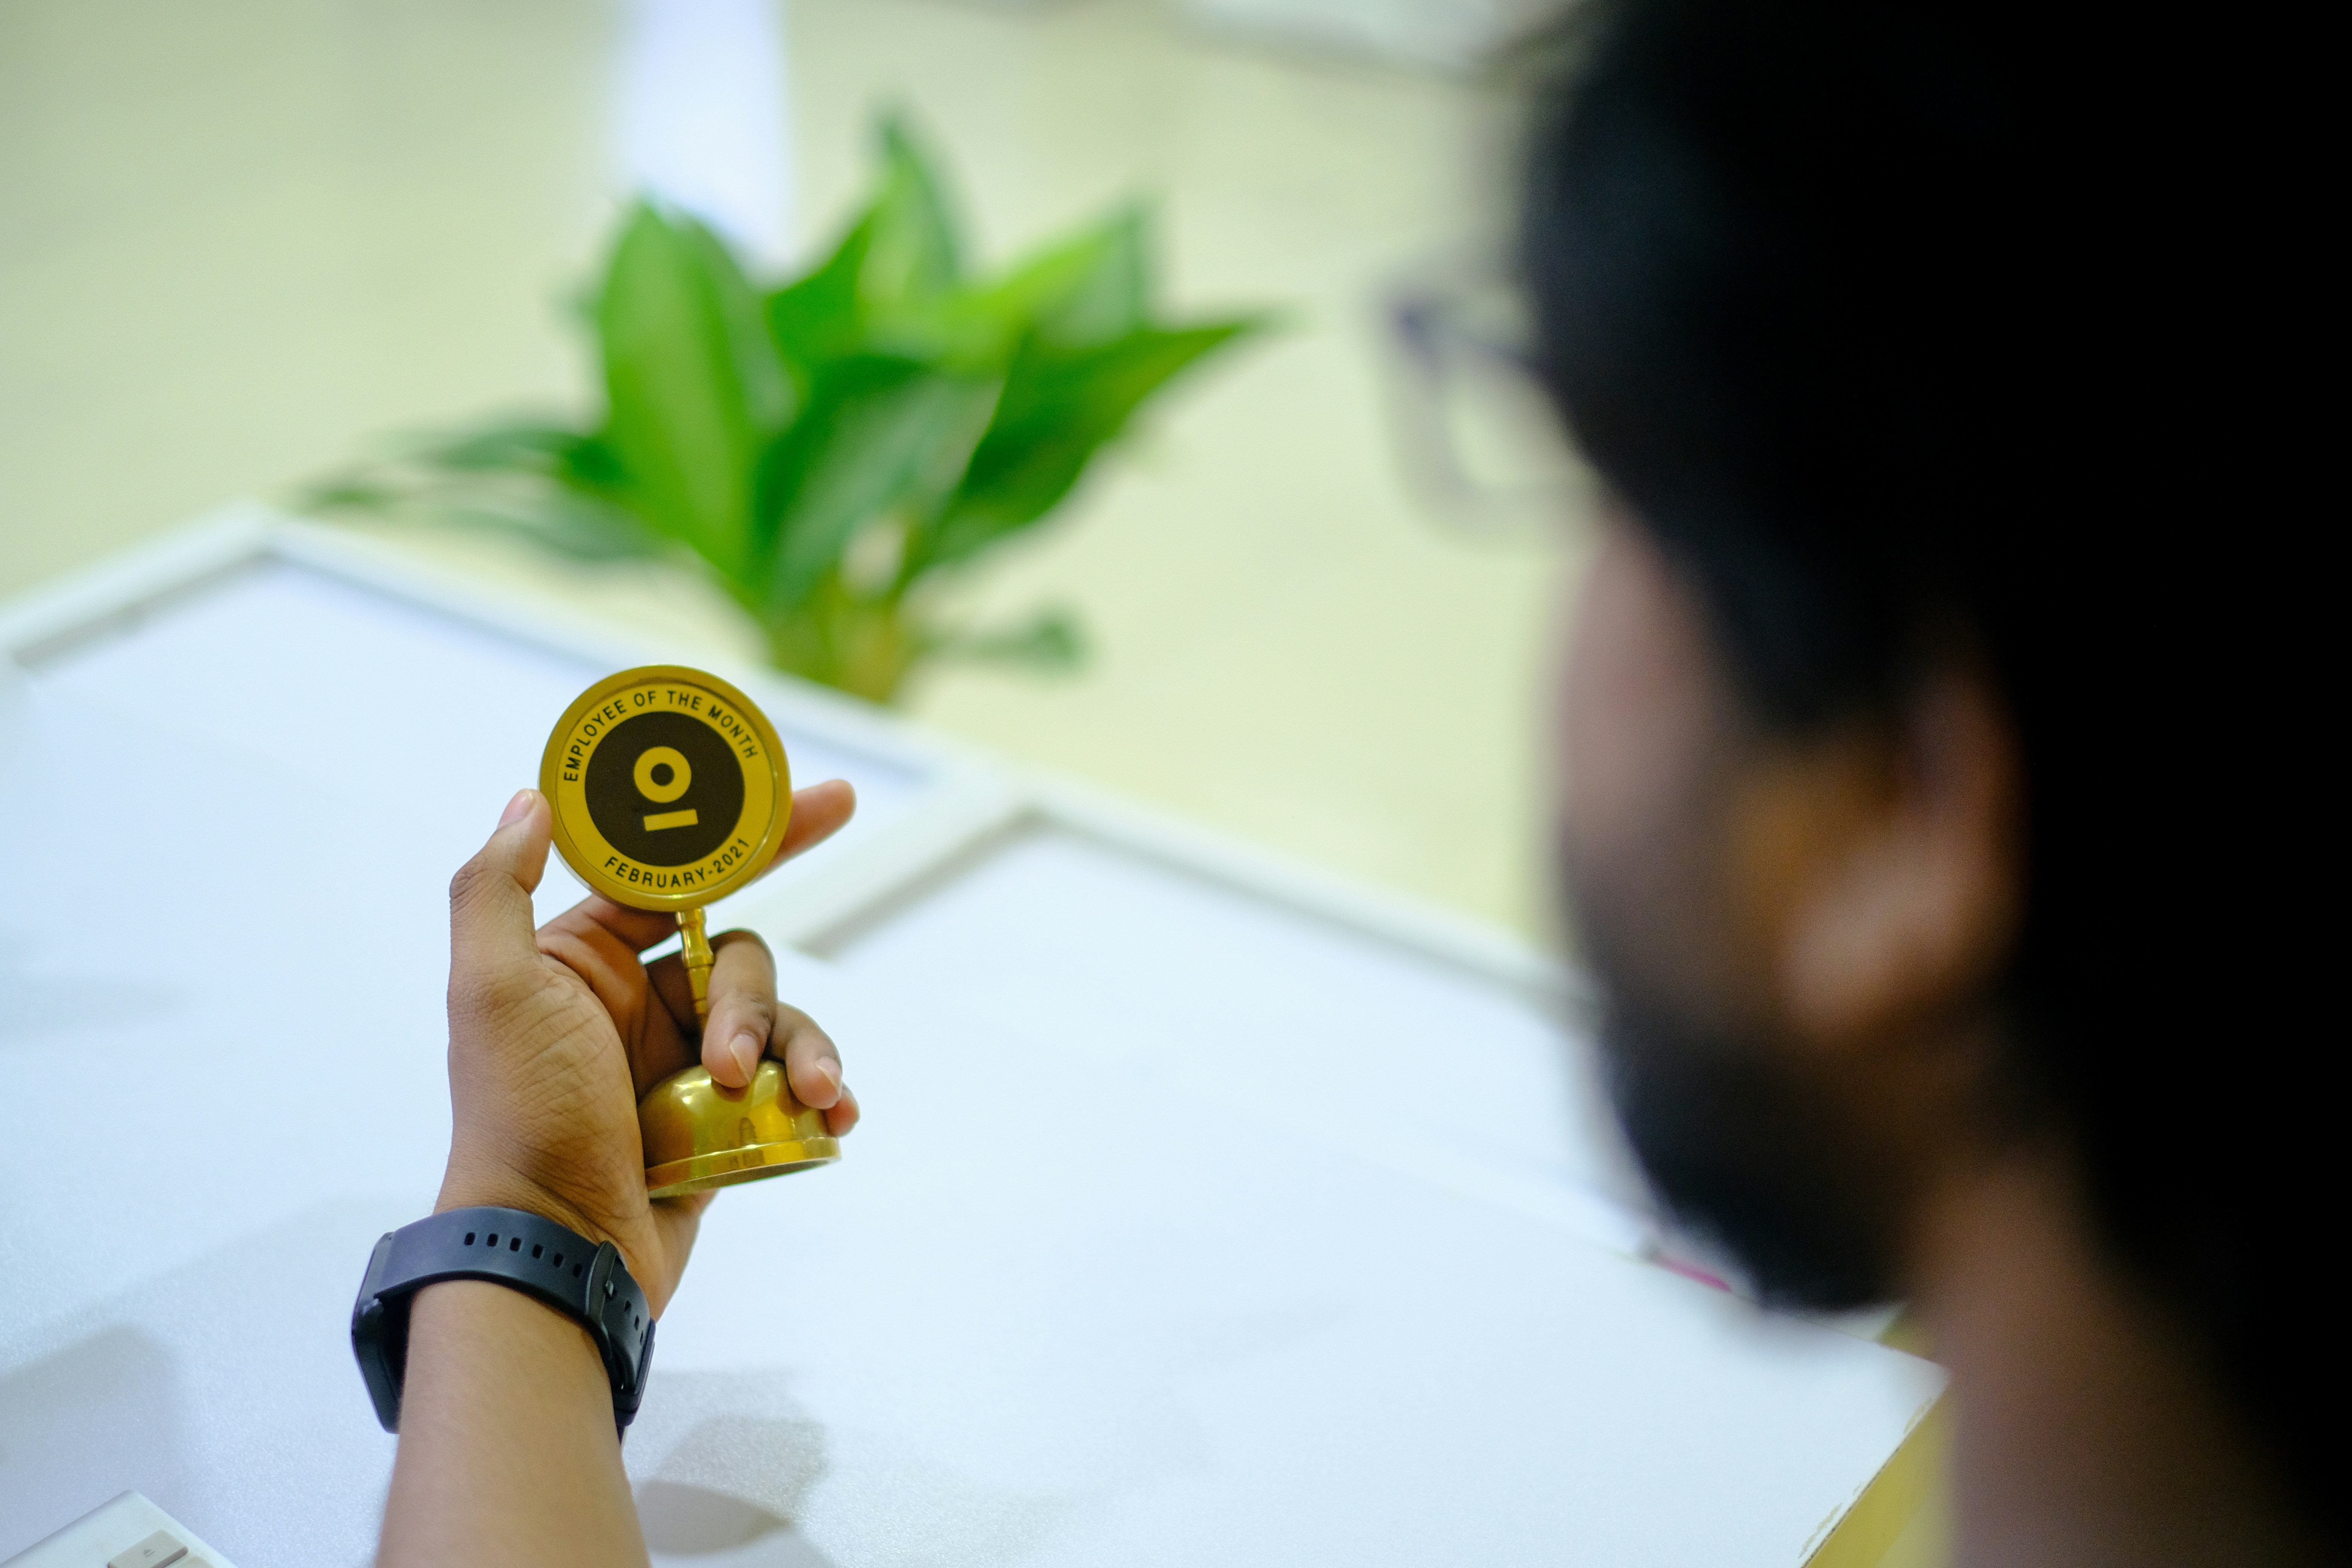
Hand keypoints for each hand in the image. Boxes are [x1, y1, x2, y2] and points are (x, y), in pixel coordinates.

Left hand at [435, 782, 859, 1311]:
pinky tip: (831, 1117)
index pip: (678, 877)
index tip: (828, 805)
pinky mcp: (722, 1123)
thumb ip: (495, 888)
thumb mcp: (492, 990)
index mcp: (585, 961)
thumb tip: (533, 798)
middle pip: (735, 956)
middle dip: (751, 1003)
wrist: (556, 1249)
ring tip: (797, 1101)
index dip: (751, 838)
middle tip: (732, 1061)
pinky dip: (819, 1093)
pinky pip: (790, 1083)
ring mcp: (683, 1066)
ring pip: (774, 1021)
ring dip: (796, 1052)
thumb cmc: (520, 1119)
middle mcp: (636, 1005)